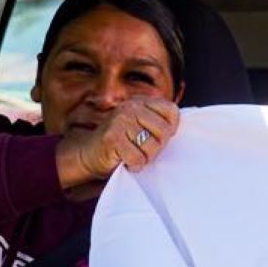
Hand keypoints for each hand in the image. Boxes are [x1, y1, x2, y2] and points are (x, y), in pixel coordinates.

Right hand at [56, 97, 180, 188]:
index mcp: (140, 102)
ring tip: (132, 154)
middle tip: (142, 150)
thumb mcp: (140, 126)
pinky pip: (138, 158)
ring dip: (145, 158)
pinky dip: (134, 165)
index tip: (158, 137)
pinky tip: (125, 161)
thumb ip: (158, 122)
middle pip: (165, 132)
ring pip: (152, 146)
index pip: (172, 111)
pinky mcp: (112, 138)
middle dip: (157, 147)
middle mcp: (131, 107)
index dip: (170, 129)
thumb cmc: (120, 143)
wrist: (87, 153)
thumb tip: (180, 127)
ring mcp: (120, 121)